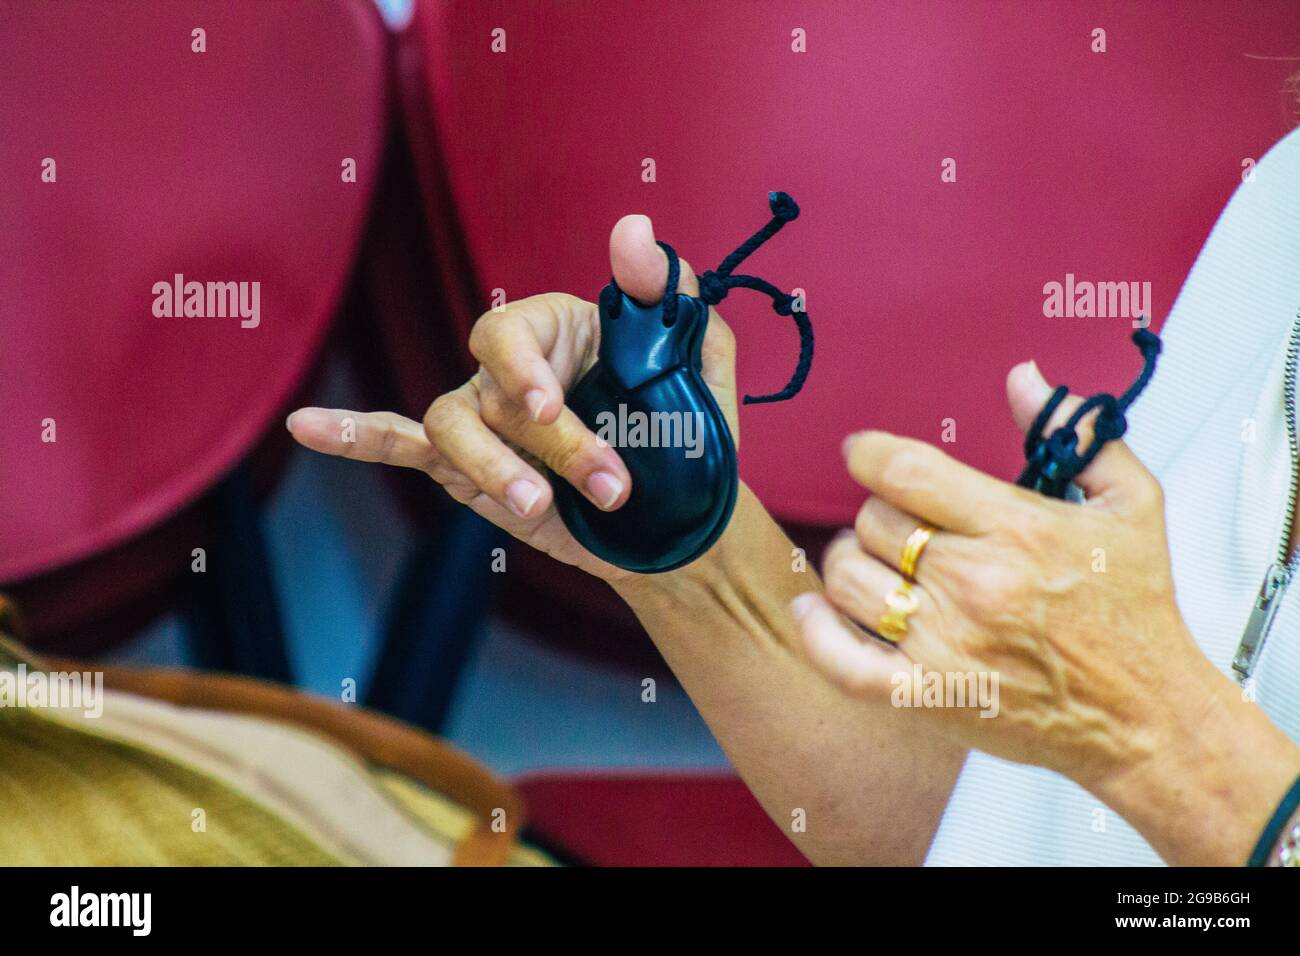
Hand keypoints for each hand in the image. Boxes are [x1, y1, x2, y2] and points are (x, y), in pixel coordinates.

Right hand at [287, 214, 736, 581]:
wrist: (679, 516)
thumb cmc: (688, 429)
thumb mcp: (698, 354)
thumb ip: (666, 292)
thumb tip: (630, 227)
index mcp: (558, 330)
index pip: (510, 331)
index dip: (521, 368)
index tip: (550, 407)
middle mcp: (511, 369)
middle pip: (489, 392)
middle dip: (545, 444)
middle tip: (609, 486)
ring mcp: (483, 418)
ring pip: (452, 429)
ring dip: (493, 470)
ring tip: (538, 508)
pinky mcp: (467, 470)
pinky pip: (399, 443)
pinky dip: (353, 437)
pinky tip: (304, 428)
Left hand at [792, 360, 1216, 788]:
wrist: (1146, 717)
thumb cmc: (1135, 608)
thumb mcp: (1132, 505)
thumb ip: (1077, 433)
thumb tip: (1021, 375)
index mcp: (1017, 528)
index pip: (908, 472)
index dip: (867, 453)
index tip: (860, 452)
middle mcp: (975, 582)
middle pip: (873, 524)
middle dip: (873, 515)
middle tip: (890, 524)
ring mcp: (947, 643)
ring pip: (848, 582)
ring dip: (846, 564)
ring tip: (866, 563)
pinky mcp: (930, 696)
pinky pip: (844, 661)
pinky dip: (816, 633)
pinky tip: (812, 611)